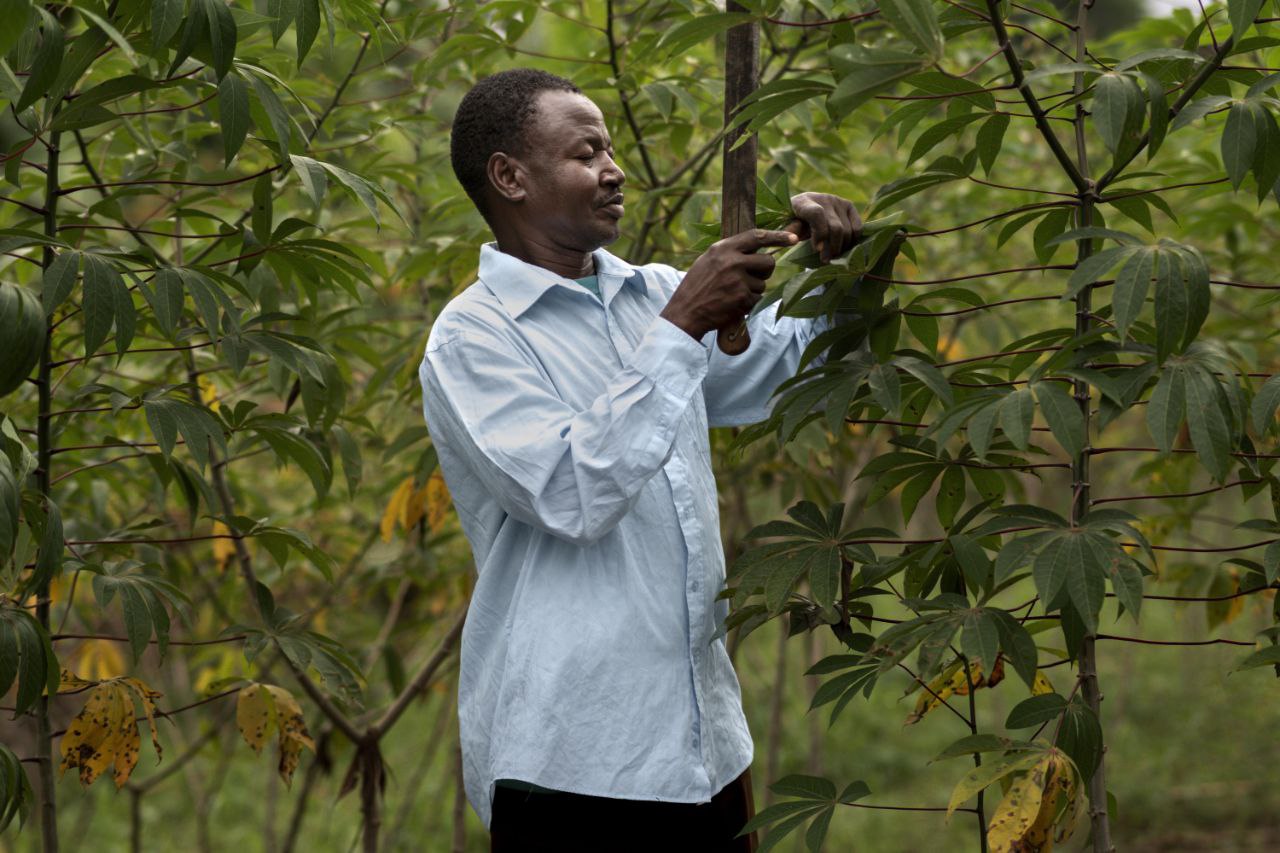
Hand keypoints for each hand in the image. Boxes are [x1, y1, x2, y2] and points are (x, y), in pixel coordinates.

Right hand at [659, 228, 799, 339]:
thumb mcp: (708, 261)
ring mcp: (738, 280)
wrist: (685, 312)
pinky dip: (747, 303)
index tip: (793, 238)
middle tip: (751, 277)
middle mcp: (732, 261)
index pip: (756, 236)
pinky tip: (731, 303)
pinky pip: (757, 298)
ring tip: (731, 293)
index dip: (777, 236)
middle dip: (764, 270)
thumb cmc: (696, 286)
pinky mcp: (742, 298)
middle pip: (768, 262)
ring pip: (763, 283)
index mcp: (723, 248)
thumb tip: (756, 248)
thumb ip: (730, 252)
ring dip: (752, 289)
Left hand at [787, 191, 862, 263]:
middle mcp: (822, 198)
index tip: (816, 249)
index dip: (820, 234)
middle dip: (831, 248)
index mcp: (803, 202)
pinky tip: (842, 247)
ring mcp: (837, 200)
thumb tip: (793, 240)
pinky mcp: (849, 205)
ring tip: (832, 256)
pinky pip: (857, 227)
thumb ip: (788, 234)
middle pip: (835, 227)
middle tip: (826, 259)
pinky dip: (852, 241)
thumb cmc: (795, 223)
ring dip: (841, 247)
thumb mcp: (789, 229)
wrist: (806, 210)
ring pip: (847, 230)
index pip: (817, 214)